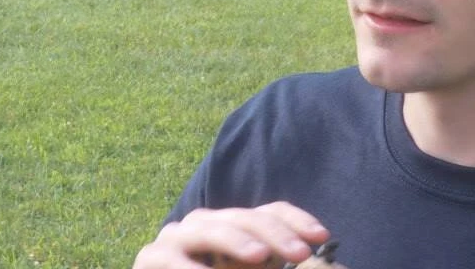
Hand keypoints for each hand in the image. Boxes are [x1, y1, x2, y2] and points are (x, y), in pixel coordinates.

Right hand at [133, 202, 331, 268]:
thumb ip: (273, 266)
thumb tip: (319, 268)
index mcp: (234, 226)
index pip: (270, 212)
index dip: (297, 220)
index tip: (323, 236)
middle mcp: (207, 223)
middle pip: (244, 217)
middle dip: (275, 234)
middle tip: (300, 253)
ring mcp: (176, 237)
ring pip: (210, 228)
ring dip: (236, 242)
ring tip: (260, 257)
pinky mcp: (150, 257)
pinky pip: (170, 258)